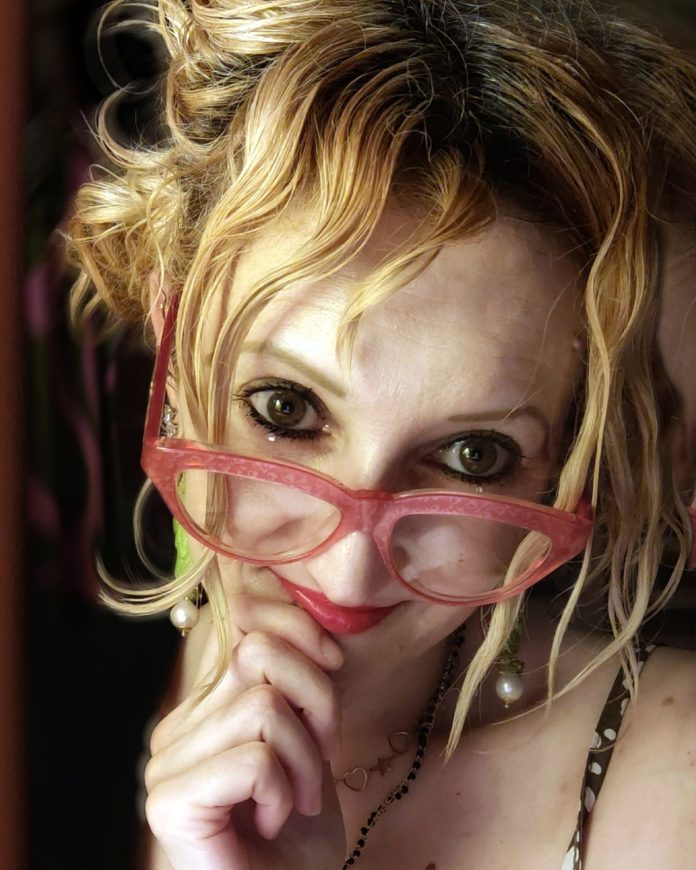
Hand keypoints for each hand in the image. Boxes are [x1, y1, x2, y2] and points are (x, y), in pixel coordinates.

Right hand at [143, 594, 346, 869]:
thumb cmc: (300, 830)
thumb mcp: (311, 734)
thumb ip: (300, 681)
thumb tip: (315, 630)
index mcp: (205, 702)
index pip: (243, 622)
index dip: (298, 629)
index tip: (335, 666)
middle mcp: (177, 724)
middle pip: (259, 654)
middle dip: (315, 701)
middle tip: (321, 757)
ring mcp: (166, 762)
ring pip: (263, 705)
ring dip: (305, 758)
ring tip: (301, 798)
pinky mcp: (169, 801)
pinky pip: (254, 760)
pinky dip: (283, 792)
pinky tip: (273, 821)